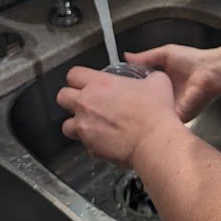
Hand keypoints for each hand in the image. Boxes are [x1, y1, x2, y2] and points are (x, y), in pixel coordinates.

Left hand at [56, 67, 178, 168]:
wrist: (154, 140)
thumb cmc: (155, 112)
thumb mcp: (158, 82)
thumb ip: (148, 77)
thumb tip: (150, 79)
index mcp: (100, 84)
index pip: (73, 74)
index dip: (78, 78)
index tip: (85, 82)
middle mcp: (87, 103)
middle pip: (62, 97)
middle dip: (70, 99)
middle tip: (85, 102)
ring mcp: (85, 126)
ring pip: (66, 125)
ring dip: (76, 124)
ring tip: (91, 125)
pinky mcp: (90, 146)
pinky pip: (83, 143)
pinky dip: (91, 142)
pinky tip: (106, 141)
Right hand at [123, 45, 220, 122]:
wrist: (210, 72)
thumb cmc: (191, 61)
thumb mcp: (163, 55)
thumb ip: (144, 58)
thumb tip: (125, 56)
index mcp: (161, 84)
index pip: (141, 91)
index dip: (129, 91)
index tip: (114, 90)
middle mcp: (164, 98)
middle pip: (144, 105)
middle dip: (131, 105)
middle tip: (115, 104)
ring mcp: (170, 109)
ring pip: (151, 115)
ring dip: (140, 114)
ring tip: (122, 113)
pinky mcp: (176, 117)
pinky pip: (161, 122)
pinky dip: (152, 121)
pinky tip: (138, 120)